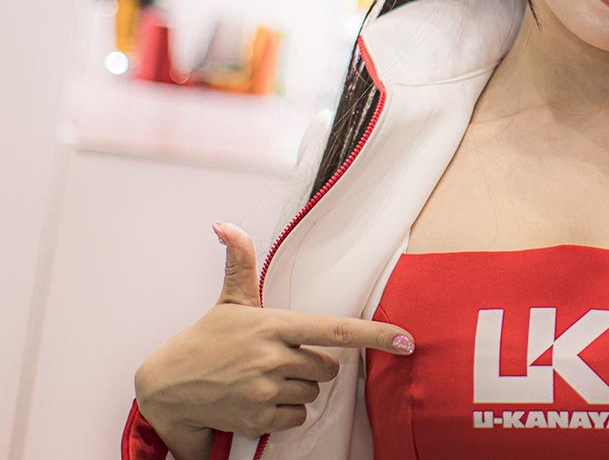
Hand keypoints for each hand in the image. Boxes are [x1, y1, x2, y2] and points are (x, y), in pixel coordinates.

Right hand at [134, 221, 416, 446]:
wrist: (166, 388)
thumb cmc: (205, 341)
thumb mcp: (229, 301)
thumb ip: (240, 261)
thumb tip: (225, 224)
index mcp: (275, 324)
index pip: (336, 329)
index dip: (375, 335)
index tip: (407, 340)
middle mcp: (273, 356)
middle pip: (327, 367)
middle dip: (313, 365)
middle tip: (280, 359)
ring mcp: (265, 389)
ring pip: (311, 393)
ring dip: (297, 389)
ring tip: (264, 378)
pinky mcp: (257, 418)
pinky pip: (295, 417)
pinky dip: (285, 412)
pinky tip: (259, 400)